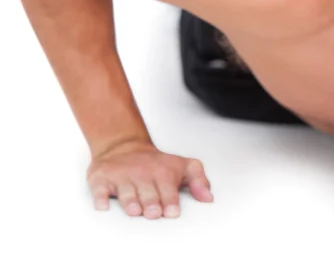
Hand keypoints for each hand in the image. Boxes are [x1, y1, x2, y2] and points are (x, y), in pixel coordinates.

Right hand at [86, 140, 212, 218]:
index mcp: (162, 171)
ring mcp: (121, 176)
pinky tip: (103, 206)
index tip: (171, 212)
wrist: (123, 146)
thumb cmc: (156, 163)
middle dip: (151, 203)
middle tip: (153, 213)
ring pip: (126, 193)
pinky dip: (100, 198)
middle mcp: (141, 173)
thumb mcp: (183, 166)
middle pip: (147, 193)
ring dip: (130, 202)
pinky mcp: (101, 178)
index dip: (170, 201)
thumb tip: (208, 198)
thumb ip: (199, 181)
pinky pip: (99, 190)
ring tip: (134, 210)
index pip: (167, 189)